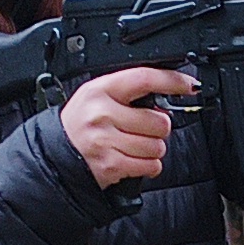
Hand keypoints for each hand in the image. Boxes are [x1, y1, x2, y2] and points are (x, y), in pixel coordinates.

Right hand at [63, 63, 193, 186]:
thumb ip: (126, 93)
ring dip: (152, 149)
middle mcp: (102, 113)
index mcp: (100, 90)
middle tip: (142, 130)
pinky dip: (148, 166)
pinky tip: (133, 160)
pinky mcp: (110, 165)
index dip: (172, 81)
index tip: (189, 85)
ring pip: (157, 146)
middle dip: (158, 129)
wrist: (54, 156)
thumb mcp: (96, 97)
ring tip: (133, 146)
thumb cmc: (80, 126)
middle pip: (159, 121)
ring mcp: (105, 140)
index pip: (144, 79)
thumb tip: (165, 97)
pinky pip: (149, 165)